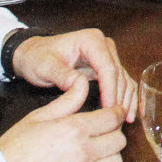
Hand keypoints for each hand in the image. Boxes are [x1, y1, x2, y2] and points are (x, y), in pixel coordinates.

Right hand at [0, 79, 126, 161]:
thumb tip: (84, 83)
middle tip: (102, 131)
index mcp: (74, 129)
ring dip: (111, 154)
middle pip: (119, 139)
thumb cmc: (16, 147)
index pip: (113, 118)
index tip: (113, 112)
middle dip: (113, 132)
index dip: (116, 112)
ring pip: (117, 161)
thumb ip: (67, 101)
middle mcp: (84, 152)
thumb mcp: (39, 116)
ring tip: (98, 150)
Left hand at [10, 29, 134, 121]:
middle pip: (118, 73)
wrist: (34, 54)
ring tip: (125, 119)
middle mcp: (103, 45)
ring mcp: (107, 55)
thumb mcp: (45, 66)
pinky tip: (128, 112)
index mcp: (91, 40)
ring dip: (126, 99)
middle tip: (117, 120)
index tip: (109, 109)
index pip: (107, 67)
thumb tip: (81, 84)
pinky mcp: (106, 66)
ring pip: (123, 78)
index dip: (110, 89)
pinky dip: (124, 96)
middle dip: (119, 97)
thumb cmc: (38, 57)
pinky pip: (120, 81)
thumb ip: (62, 75)